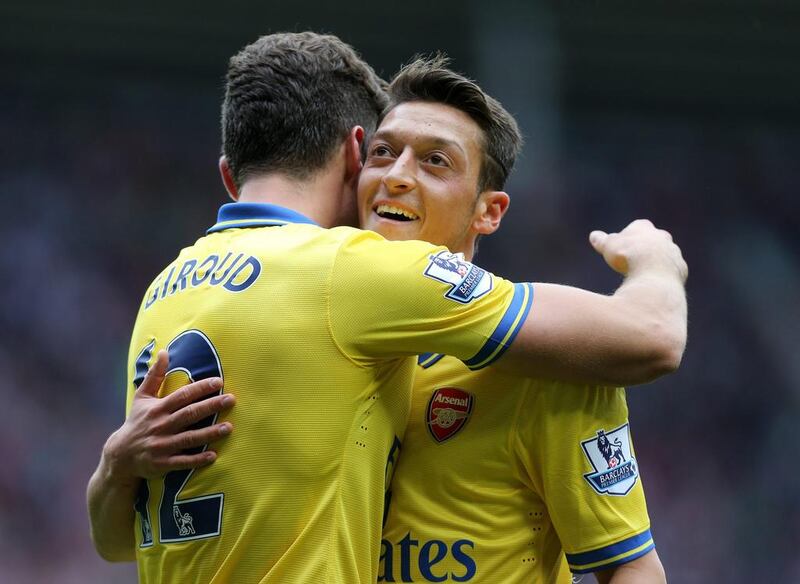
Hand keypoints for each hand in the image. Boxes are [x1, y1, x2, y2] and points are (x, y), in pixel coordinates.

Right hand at [101, 350, 234, 483]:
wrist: (120, 455)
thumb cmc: (137, 422)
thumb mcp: (142, 397)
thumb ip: (155, 375)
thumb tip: (164, 351)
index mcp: (158, 409)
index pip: (182, 396)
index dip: (200, 388)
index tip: (218, 382)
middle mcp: (161, 426)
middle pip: (189, 414)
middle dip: (211, 406)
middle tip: (231, 400)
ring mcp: (162, 445)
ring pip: (189, 438)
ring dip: (210, 433)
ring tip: (229, 427)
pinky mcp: (163, 463)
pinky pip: (183, 461)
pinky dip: (197, 459)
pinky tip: (214, 456)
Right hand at [590, 219, 687, 282]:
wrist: (653, 274)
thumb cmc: (628, 257)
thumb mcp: (608, 247)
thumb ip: (602, 240)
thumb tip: (593, 235)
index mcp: (644, 227)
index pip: (636, 227)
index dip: (628, 237)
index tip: (621, 247)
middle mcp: (662, 236)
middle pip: (653, 239)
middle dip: (644, 248)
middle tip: (634, 260)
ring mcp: (673, 251)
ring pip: (665, 255)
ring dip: (655, 262)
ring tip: (643, 275)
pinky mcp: (680, 268)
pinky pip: (672, 270)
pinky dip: (663, 275)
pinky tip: (654, 284)